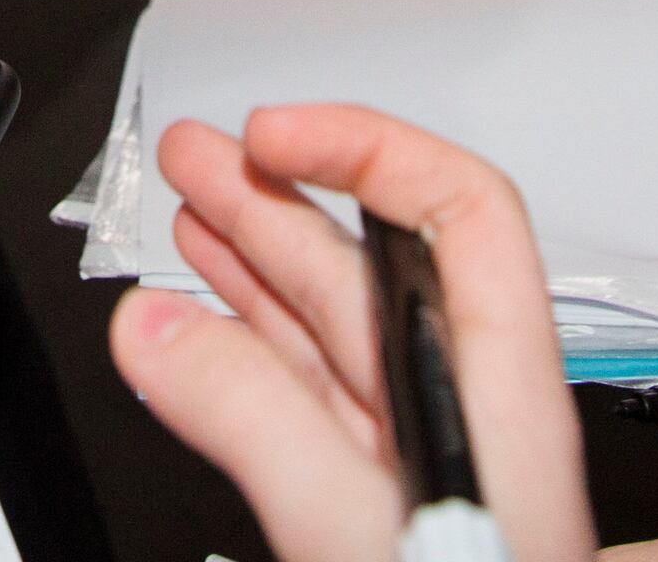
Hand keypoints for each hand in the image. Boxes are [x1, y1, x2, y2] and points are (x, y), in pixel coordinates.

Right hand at [108, 107, 594, 561]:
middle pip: (377, 262)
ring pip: (330, 327)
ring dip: (250, 256)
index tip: (276, 135)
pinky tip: (189, 324)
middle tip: (199, 149)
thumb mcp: (359, 534)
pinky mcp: (365, 510)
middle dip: (281, 189)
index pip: (459, 216)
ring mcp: (412, 460)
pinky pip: (298, 395)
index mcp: (497, 397)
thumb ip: (257, 425)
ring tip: (184, 205)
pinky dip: (237, 343)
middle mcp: (459, 414)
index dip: (369, 152)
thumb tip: (160, 328)